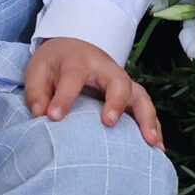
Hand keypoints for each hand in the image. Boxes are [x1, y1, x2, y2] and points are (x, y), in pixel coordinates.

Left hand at [23, 37, 162, 146]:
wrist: (72, 48)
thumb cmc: (54, 63)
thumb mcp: (37, 71)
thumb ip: (37, 92)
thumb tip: (41, 114)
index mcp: (79, 61)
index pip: (73, 77)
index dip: (64, 97)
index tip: (54, 117)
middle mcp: (106, 69)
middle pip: (119, 81)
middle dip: (117, 101)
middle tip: (110, 123)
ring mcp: (121, 81)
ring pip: (140, 96)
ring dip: (147, 118)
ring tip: (150, 143)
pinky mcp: (130, 94)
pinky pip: (146, 109)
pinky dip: (153, 126)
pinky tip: (157, 147)